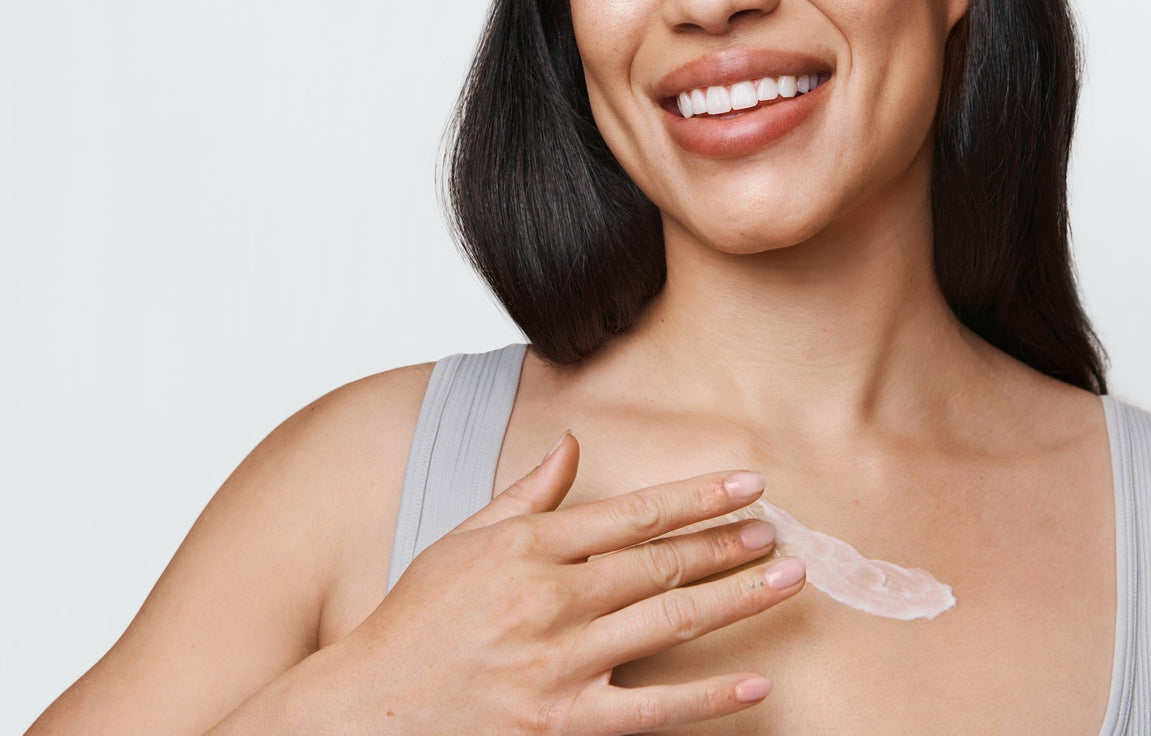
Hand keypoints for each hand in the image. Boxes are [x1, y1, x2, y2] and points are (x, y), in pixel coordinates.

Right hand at [328, 432, 805, 733]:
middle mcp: (548, 600)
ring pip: (667, 623)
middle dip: (728, 545)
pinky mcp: (561, 724)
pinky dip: (708, 698)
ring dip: (734, 599)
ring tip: (785, 580)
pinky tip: (754, 681)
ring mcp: (558, 665)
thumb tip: (572, 443)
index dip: (697, 496)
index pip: (632, 514)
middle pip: (659, 563)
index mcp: (526, 548)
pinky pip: (651, 710)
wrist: (366, 712)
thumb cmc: (415, 624)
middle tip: (778, 533)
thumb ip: (527, 494)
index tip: (748, 483)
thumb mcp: (462, 542)